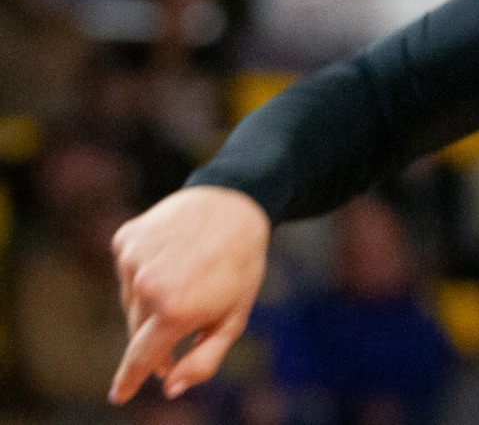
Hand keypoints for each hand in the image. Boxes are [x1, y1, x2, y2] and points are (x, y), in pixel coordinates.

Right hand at [109, 186, 269, 402]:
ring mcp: (132, 261)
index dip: (130, 379)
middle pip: (137, 330)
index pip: (142, 357)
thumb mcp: (235, 316)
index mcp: (176, 310)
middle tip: (183, 320)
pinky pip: (127, 271)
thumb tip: (169, 387)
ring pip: (130, 301)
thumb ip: (204, 359)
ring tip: (185, 278)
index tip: (119, 395)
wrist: (234, 203)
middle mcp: (147, 287)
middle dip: (156, 334)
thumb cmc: (240, 265)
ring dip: (151, 301)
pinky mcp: (125, 240)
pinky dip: (143, 272)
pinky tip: (171, 257)